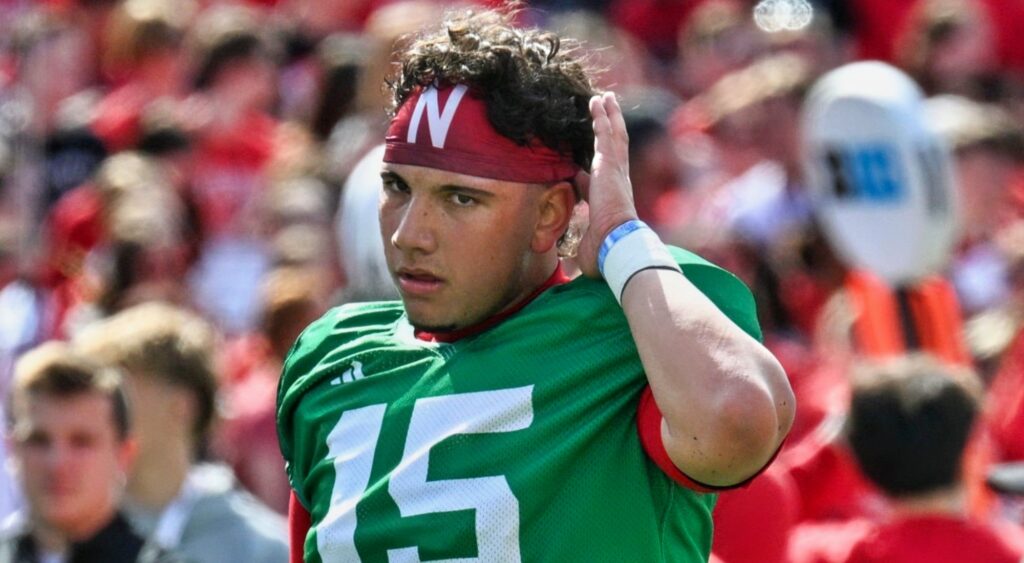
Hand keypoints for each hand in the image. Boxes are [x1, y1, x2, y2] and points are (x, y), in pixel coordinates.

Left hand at [575, 92, 639, 277]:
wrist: (618, 247)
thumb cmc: (605, 255)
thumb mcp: (586, 247)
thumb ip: (578, 246)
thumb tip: (565, 259)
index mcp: (610, 201)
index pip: (600, 178)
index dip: (595, 166)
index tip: (590, 157)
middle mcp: (616, 182)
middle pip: (614, 148)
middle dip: (609, 129)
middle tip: (606, 111)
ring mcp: (616, 172)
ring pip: (613, 136)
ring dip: (609, 116)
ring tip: (604, 98)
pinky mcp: (610, 166)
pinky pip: (606, 135)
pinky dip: (603, 117)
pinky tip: (599, 101)